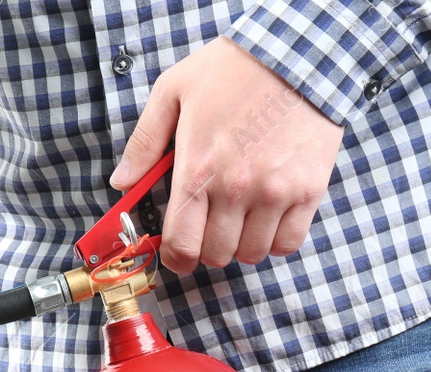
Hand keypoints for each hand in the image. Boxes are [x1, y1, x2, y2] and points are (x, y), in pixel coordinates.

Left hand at [110, 37, 344, 273]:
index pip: (181, 244)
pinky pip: (288, 243)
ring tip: (239, 219)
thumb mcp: (173, 92)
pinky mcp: (308, 190)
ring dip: (241, 245)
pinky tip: (267, 219)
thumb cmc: (232, 69)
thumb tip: (122, 183)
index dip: (175, 259)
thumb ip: (144, 142)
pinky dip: (276, 240)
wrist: (296, 53)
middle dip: (207, 248)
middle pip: (216, 255)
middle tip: (209, 227)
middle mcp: (236, 189)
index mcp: (198, 170)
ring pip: (252, 253)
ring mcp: (275, 192)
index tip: (177, 254)